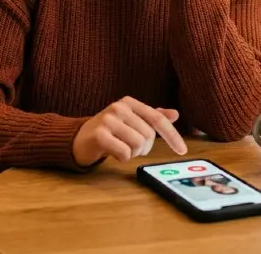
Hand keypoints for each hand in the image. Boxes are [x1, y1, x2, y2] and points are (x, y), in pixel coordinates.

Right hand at [72, 96, 187, 166]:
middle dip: (143, 148)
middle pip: (149, 135)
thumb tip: (175, 114)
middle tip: (129, 147)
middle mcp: (119, 107)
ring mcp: (108, 119)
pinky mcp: (99, 134)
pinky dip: (122, 158)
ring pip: (138, 145)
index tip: (182, 151)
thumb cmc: (109, 131)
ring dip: (132, 153)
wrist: (78, 139)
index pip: (157, 119)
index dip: (172, 135)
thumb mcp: (131, 121)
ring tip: (120, 148)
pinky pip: (125, 153)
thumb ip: (152, 117)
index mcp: (129, 102)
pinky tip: (112, 153)